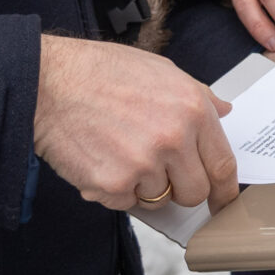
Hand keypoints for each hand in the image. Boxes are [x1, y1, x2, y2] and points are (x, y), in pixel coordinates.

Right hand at [32, 35, 238, 212]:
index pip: (223, 164)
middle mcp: (174, 139)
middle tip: (157, 169)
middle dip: (180, 188)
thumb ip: (198, 95)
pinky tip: (101, 159)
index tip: (223, 203)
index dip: (225, 191)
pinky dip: (115, 189)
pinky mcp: (112, 184)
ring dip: (143, 185)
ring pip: (158, 199)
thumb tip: (223, 112)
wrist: (48, 82)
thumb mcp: (161, 70)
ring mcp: (143, 164)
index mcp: (192, 110)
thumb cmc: (100, 71)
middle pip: (195, 193)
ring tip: (120, 150)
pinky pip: (125, 203)